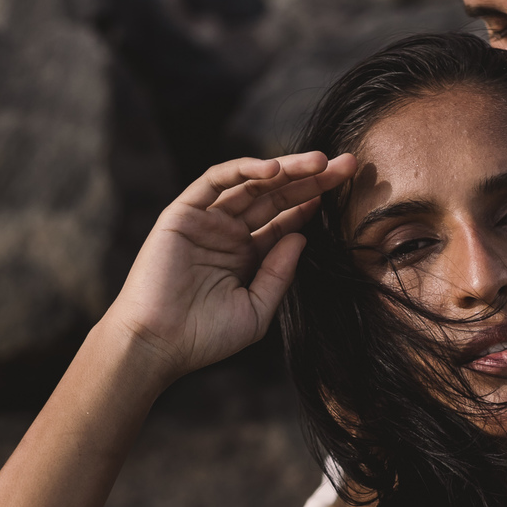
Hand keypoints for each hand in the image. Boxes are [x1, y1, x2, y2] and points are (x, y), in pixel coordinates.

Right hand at [108, 151, 355, 380]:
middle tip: (347, 165)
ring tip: (319, 162)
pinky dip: (243, 170)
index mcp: (247, 256)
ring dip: (285, 169)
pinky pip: (215, 181)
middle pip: (275, 196)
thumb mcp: (257, 310)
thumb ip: (279, 274)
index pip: (286, 220)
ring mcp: (206, 221)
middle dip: (311, 179)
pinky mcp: (183, 213)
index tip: (347, 189)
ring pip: (251, 183)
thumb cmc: (205, 336)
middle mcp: (229, 234)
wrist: (158, 344)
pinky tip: (274, 169)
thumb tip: (302, 237)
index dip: (314, 202)